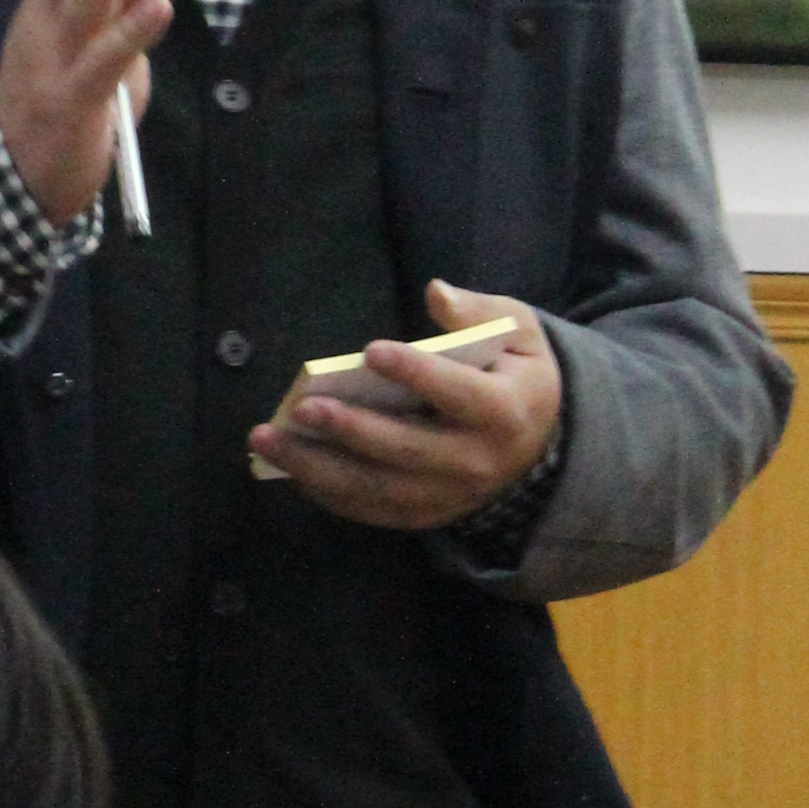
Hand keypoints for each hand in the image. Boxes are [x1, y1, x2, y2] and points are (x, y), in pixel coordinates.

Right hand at [0, 0, 180, 229]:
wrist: (12, 178)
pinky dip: (133, 29)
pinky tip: (159, 2)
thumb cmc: (62, 99)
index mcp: (47, 1)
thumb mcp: (98, 43)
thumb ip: (127, 2)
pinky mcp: (72, 100)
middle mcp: (45, 20)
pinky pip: (106, 60)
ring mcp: (54, 58)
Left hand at [250, 276, 562, 535]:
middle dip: (351, 429)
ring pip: (378, 488)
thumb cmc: (516, 372)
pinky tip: (288, 466)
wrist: (539, 441)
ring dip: (318, 467)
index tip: (369, 351)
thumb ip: (478, 311)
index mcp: (506, 412)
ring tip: (269, 440)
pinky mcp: (425, 514)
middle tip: (302, 407)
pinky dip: (326, 491)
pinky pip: (371, 509)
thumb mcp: (518, 331)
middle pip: (407, 450)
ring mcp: (449, 496)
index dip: (416, 374)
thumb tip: (437, 293)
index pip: (458, 393)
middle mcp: (477, 463)